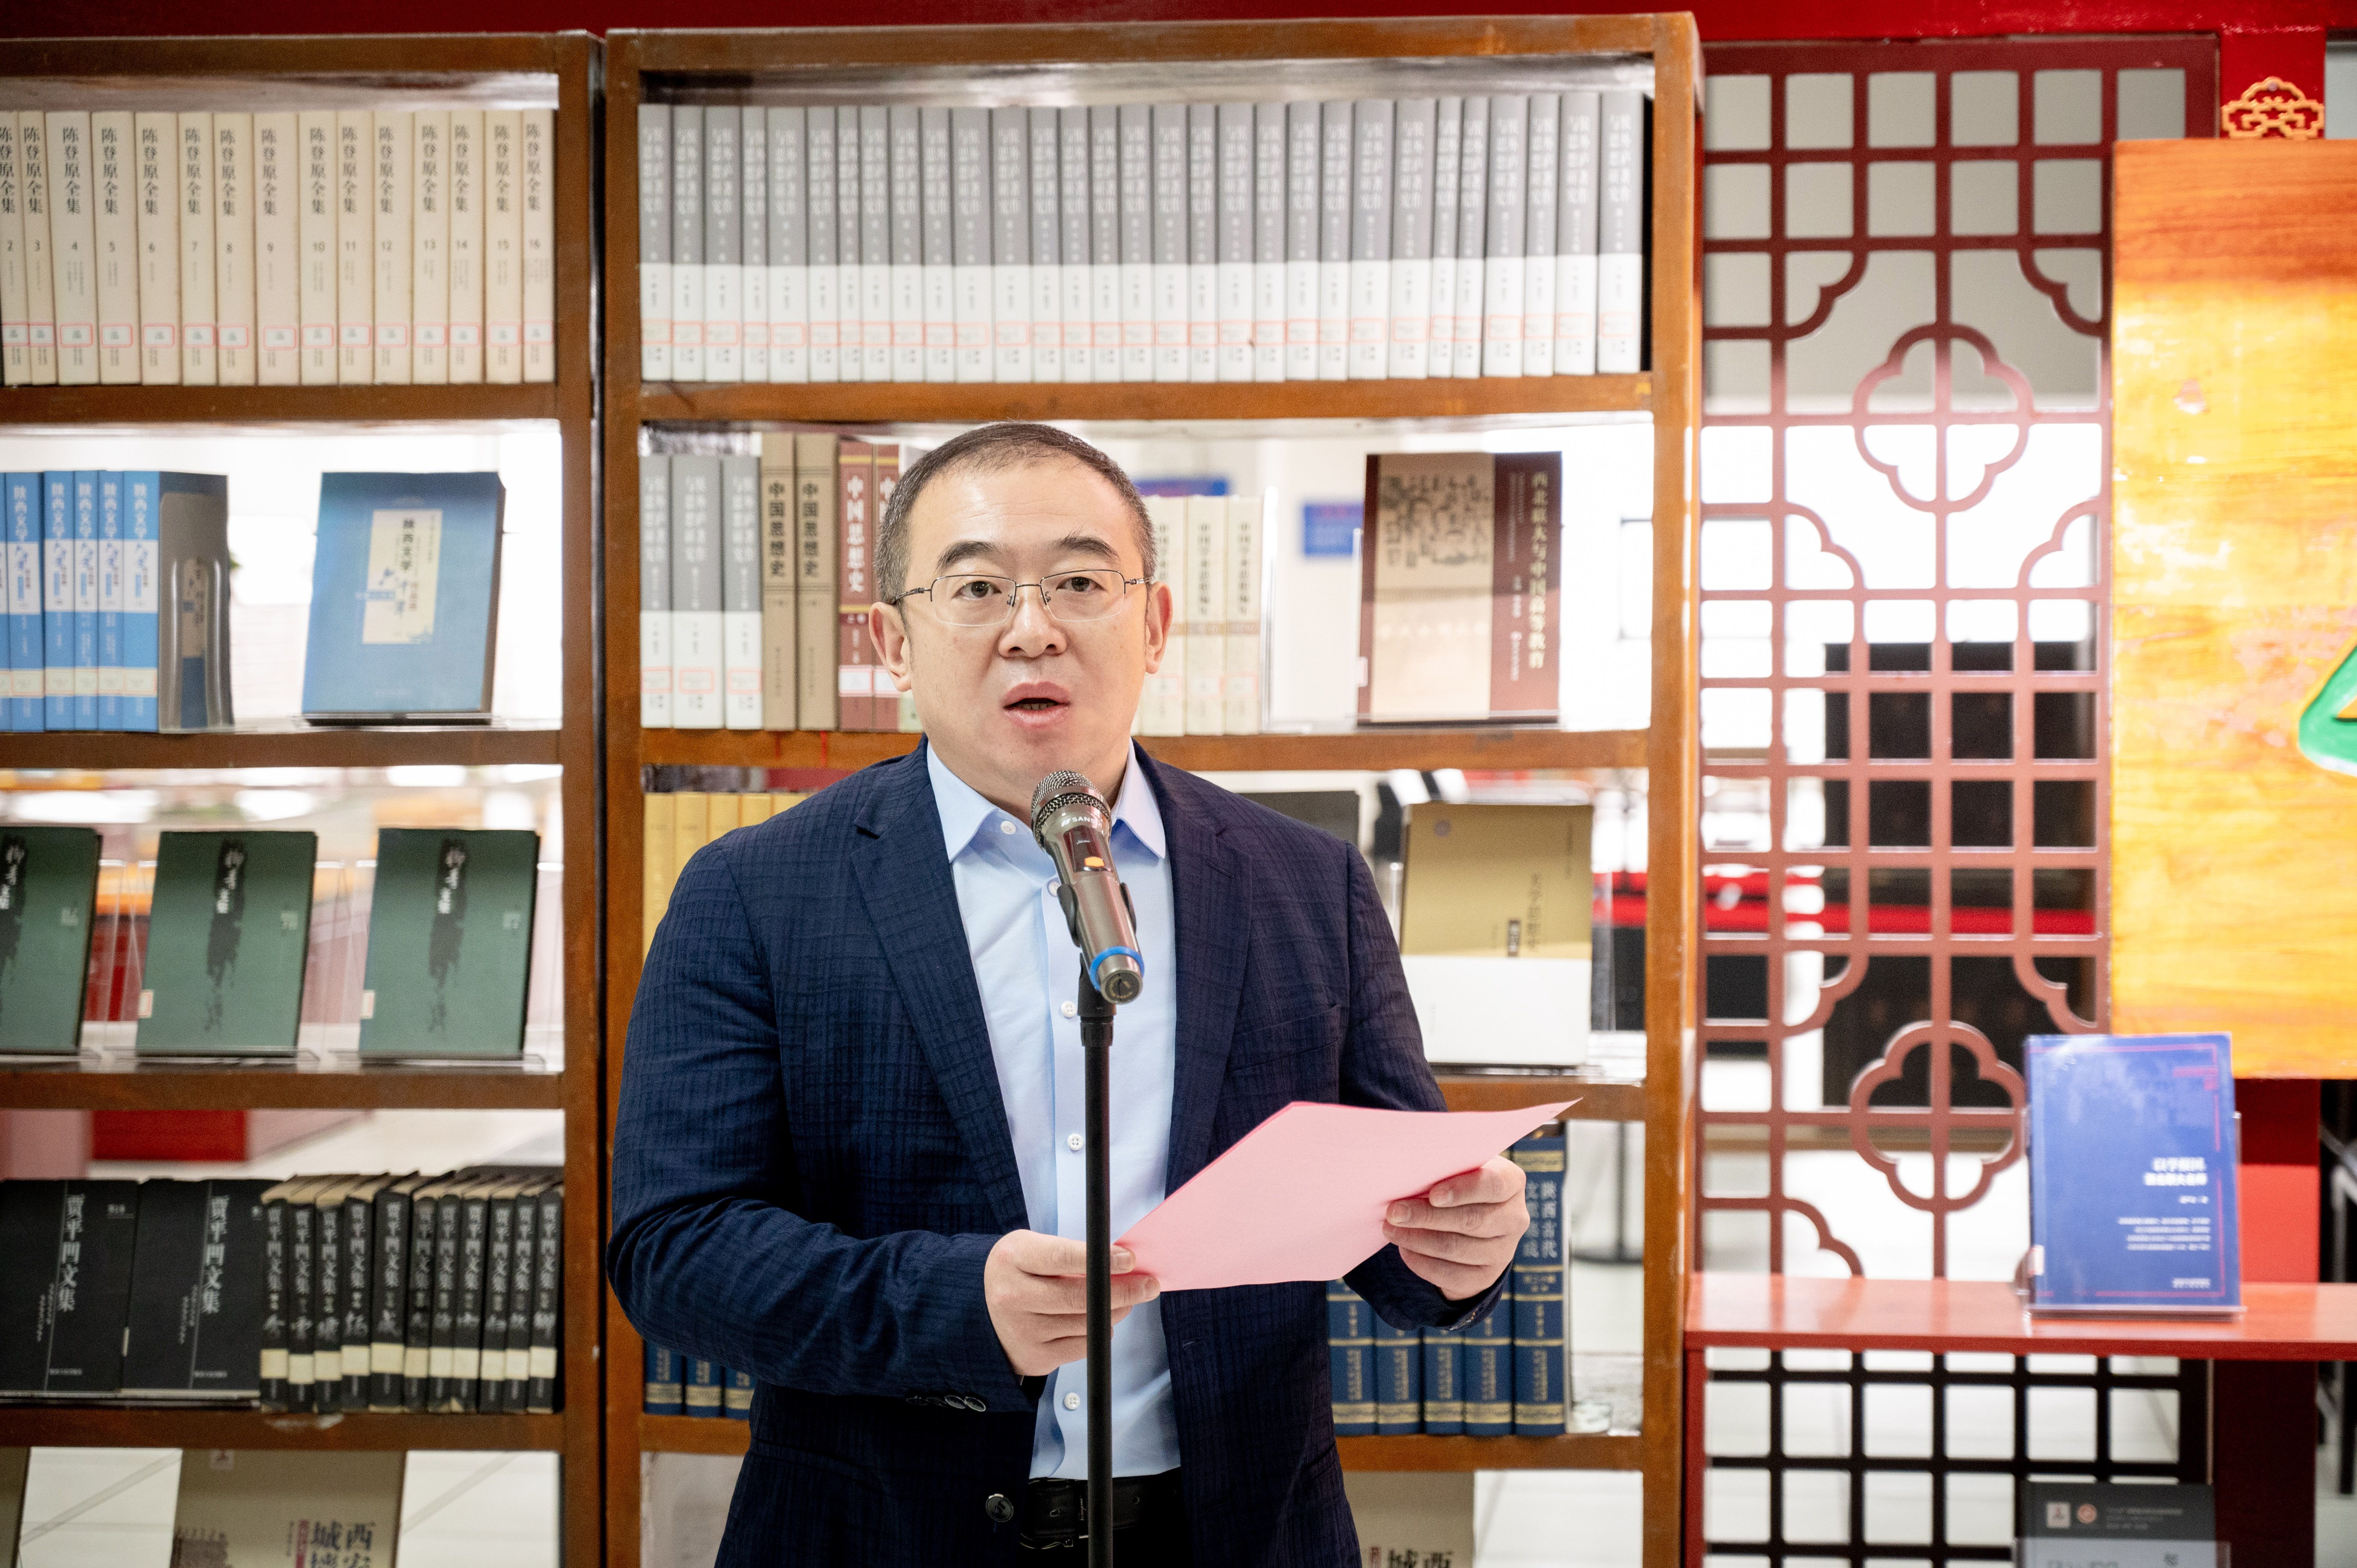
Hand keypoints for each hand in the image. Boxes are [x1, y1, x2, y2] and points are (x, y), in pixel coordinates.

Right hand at [984, 1229, 1161, 1377]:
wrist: (982, 1311)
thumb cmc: (1020, 1272)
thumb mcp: (1034, 1248)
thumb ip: (1071, 1253)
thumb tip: (1122, 1265)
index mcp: (1012, 1258)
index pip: (1062, 1257)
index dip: (1101, 1259)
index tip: (1130, 1260)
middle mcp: (1012, 1296)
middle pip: (1080, 1296)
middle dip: (1123, 1290)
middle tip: (1148, 1285)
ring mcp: (1021, 1331)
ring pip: (1086, 1324)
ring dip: (1115, 1311)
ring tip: (1125, 1301)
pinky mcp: (1033, 1358)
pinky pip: (1082, 1346)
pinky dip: (1099, 1333)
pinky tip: (1100, 1321)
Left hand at [1381, 1155, 1528, 1300]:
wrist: (1470, 1221)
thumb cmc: (1457, 1183)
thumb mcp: (1458, 1168)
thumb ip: (1444, 1168)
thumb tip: (1407, 1175)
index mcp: (1511, 1183)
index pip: (1494, 1184)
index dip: (1464, 1190)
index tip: (1433, 1194)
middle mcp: (1514, 1218)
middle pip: (1471, 1220)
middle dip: (1427, 1216)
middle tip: (1394, 1212)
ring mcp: (1503, 1251)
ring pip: (1457, 1248)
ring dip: (1418, 1239)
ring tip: (1391, 1229)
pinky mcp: (1486, 1277)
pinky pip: (1451, 1275)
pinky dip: (1423, 1263)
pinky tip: (1404, 1249)